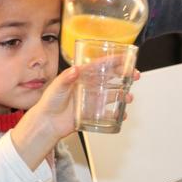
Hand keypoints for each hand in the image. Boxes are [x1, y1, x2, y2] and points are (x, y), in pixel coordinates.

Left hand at [10, 66, 139, 169]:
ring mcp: (92, 100)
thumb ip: (66, 78)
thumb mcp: (57, 87)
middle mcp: (89, 87)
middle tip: (135, 75)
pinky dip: (117, 113)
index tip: (125, 58)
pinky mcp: (93, 113)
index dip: (113, 60)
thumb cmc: (49, 102)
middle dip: (125, 75)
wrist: (47, 123)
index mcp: (82, 77)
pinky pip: (108, 113)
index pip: (100, 65)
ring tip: (128, 97)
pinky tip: (122, 114)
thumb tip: (75, 70)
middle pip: (111, 78)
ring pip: (113, 95)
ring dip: (123, 95)